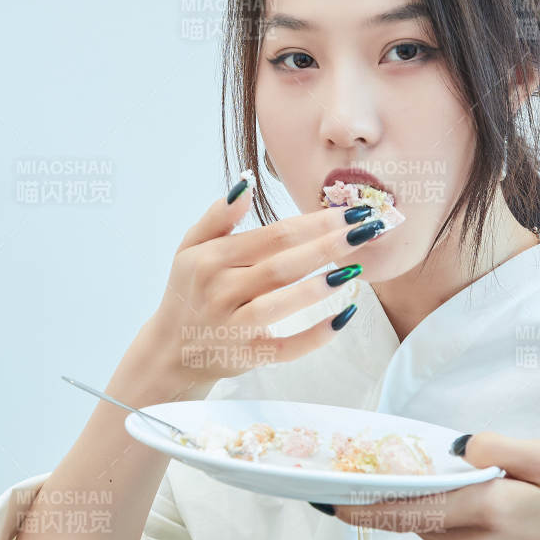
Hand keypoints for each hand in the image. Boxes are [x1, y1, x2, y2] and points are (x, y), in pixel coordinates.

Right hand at [133, 171, 401, 394]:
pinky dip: (315, 335)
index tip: (351, 211)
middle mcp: (221, 290)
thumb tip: (246, 182)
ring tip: (355, 269)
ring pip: (280, 303)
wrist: (170, 351)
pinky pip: (286, 348)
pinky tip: (343, 316)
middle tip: (369, 229)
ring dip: (319, 287)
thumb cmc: (189, 292)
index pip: (274, 235)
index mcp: (211, 258)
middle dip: (329, 245)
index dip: (315, 221)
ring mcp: (233, 326)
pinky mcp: (247, 356)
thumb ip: (217, 216)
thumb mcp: (190, 248)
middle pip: (283, 264)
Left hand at [326, 431, 539, 539]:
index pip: (410, 507)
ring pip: (410, 525)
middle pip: (398, 519)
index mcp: (484, 511)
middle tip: (323, 478)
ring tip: (353, 475)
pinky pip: (425, 531)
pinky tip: (404, 488)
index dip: (363, 502)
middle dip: (360, 500)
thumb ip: (498, 447)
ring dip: (384, 504)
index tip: (326, 494)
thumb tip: (455, 446)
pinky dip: (409, 511)